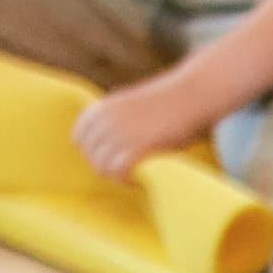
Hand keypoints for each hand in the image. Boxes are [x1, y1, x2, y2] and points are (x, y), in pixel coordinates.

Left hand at [68, 63, 236, 180]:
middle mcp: (105, 120)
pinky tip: (140, 176)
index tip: (113, 155)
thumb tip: (104, 143)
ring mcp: (120, 133)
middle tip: (128, 167)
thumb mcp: (129, 104)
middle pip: (91, 157)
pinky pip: (118, 172)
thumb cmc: (168, 102)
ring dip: (117, 175)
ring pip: (102, 168)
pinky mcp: (137, 146)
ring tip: (135, 172)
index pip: (79, 140)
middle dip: (107, 166)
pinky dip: (127, 179)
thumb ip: (112, 120)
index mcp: (101, 108)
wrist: (193, 94)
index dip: (95, 151)